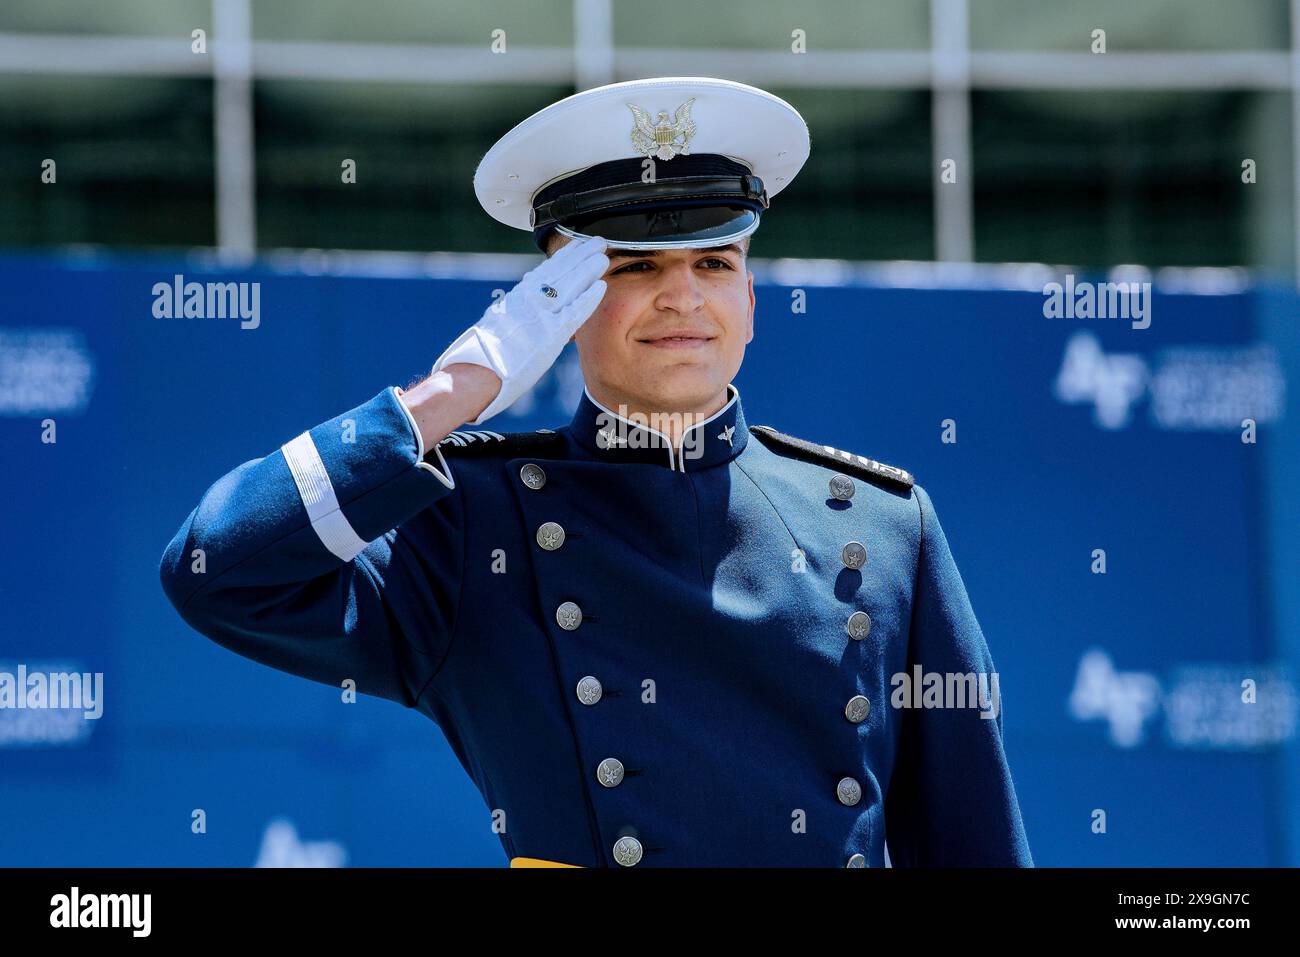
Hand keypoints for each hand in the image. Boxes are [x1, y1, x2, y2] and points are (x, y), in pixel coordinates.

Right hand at [428, 234, 608, 423]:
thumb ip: (513, 314)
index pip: (545, 271)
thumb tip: (515, 313)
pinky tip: (601, 287)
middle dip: (581, 255)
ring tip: (604, 257)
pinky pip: (574, 312)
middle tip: (598, 242)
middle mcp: (528, 300)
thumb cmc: (483, 357)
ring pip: (570, 285)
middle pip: (560, 271)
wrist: (478, 371)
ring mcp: (540, 315)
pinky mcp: (550, 334)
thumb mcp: (496, 324)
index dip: (564, 257)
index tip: (576, 246)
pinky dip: (588, 298)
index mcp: (517, 298)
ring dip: (589, 270)